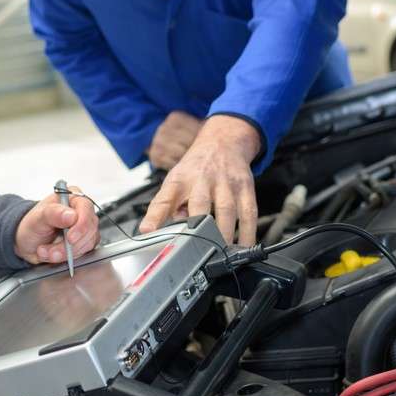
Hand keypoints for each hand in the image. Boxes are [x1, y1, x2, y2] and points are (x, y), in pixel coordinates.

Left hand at [14, 184, 99, 265]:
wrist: (27, 241)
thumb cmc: (32, 225)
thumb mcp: (38, 217)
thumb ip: (53, 213)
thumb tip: (71, 215)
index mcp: (72, 197)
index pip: (86, 207)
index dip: (81, 224)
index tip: (70, 238)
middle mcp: (81, 211)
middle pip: (89, 228)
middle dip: (69, 245)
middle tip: (52, 251)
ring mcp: (84, 228)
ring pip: (86, 243)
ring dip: (66, 253)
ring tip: (47, 252)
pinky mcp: (84, 243)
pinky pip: (83, 253)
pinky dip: (67, 257)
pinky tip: (53, 255)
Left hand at [138, 115, 260, 244]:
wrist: (223, 141)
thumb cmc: (196, 168)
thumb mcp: (175, 182)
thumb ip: (170, 207)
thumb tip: (169, 230)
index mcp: (180, 180)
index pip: (164, 198)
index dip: (155, 216)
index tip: (147, 230)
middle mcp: (202, 180)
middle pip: (199, 204)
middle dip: (199, 227)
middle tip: (197, 249)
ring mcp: (225, 183)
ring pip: (227, 210)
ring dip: (224, 234)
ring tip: (222, 253)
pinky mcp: (245, 187)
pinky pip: (248, 213)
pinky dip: (248, 232)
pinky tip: (244, 245)